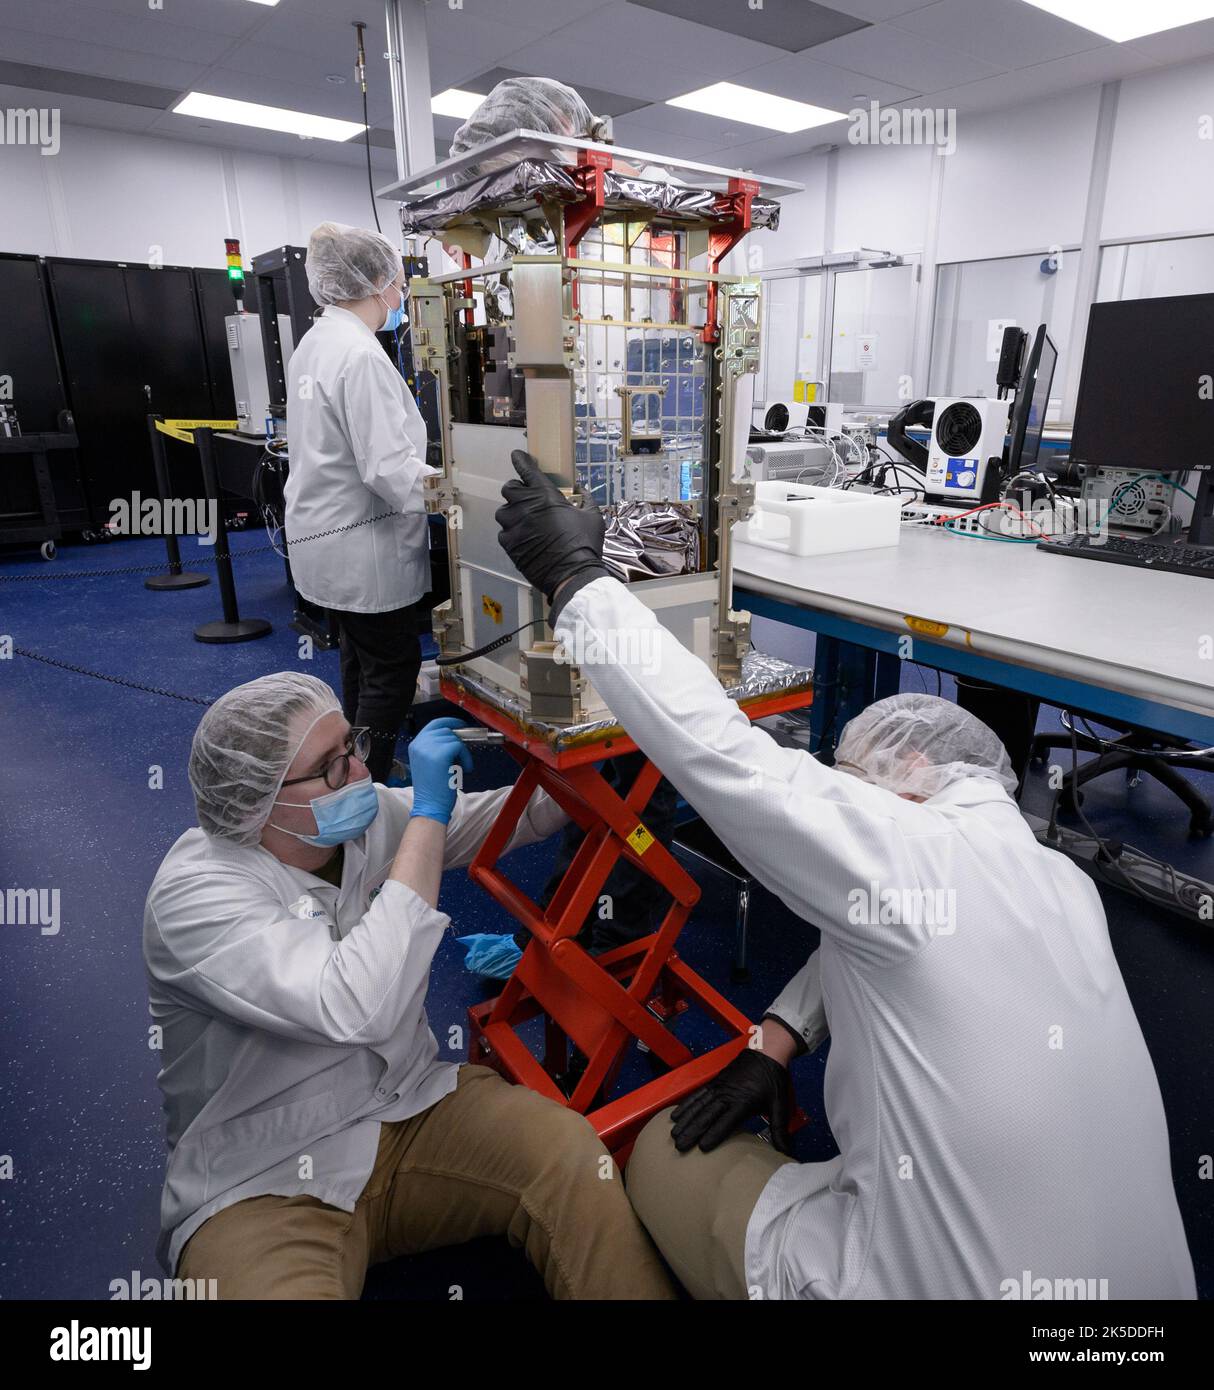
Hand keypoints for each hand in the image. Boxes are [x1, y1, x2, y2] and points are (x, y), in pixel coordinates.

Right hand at [407, 718, 472, 825]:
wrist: (430, 806)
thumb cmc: (433, 789)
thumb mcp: (430, 763)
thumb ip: (437, 748)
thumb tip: (456, 737)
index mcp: (415, 745)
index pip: (434, 724)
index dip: (450, 723)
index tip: (461, 727)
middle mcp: (419, 744)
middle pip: (445, 729)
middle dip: (459, 739)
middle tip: (465, 753)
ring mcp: (428, 748)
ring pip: (454, 738)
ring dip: (463, 752)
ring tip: (462, 767)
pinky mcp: (440, 754)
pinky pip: (459, 747)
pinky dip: (466, 757)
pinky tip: (465, 769)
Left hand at [495, 450, 607, 605]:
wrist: (572, 574)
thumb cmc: (584, 544)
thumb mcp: (592, 517)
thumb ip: (586, 500)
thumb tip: (583, 490)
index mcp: (545, 495)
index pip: (526, 469)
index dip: (520, 460)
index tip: (517, 456)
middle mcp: (525, 506)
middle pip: (509, 488)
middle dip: (516, 490)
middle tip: (526, 499)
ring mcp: (514, 525)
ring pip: (503, 512)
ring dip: (512, 514)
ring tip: (524, 522)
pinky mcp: (509, 544)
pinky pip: (504, 533)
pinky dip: (511, 533)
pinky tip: (523, 539)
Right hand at [670, 1048, 792, 1155]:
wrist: (766, 1052)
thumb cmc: (773, 1079)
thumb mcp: (780, 1105)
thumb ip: (779, 1129)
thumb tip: (787, 1152)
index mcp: (743, 1102)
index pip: (726, 1122)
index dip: (714, 1134)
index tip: (702, 1148)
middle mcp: (726, 1095)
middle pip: (706, 1115)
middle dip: (692, 1131)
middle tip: (679, 1147)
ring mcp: (718, 1087)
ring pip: (698, 1105)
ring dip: (685, 1120)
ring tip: (673, 1134)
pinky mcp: (714, 1082)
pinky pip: (697, 1095)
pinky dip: (686, 1105)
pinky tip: (676, 1115)